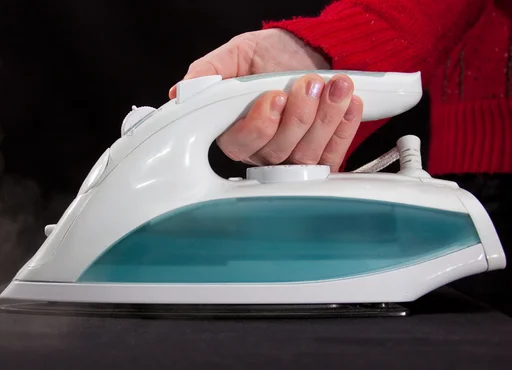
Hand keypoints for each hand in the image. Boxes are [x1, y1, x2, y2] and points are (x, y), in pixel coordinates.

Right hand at [169, 29, 362, 170]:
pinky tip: (349, 103)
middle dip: (299, 115)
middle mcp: (263, 149)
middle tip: (310, 83)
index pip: (240, 143)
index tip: (275, 96)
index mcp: (235, 130)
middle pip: (277, 151)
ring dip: (325, 119)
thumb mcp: (238, 54)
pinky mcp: (323, 155)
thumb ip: (210, 72)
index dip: (259, 124)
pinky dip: (344, 129)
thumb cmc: (273, 56)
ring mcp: (293, 156)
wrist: (312, 51)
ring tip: (336, 86)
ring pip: (306, 154)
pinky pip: (333, 156)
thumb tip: (182, 91)